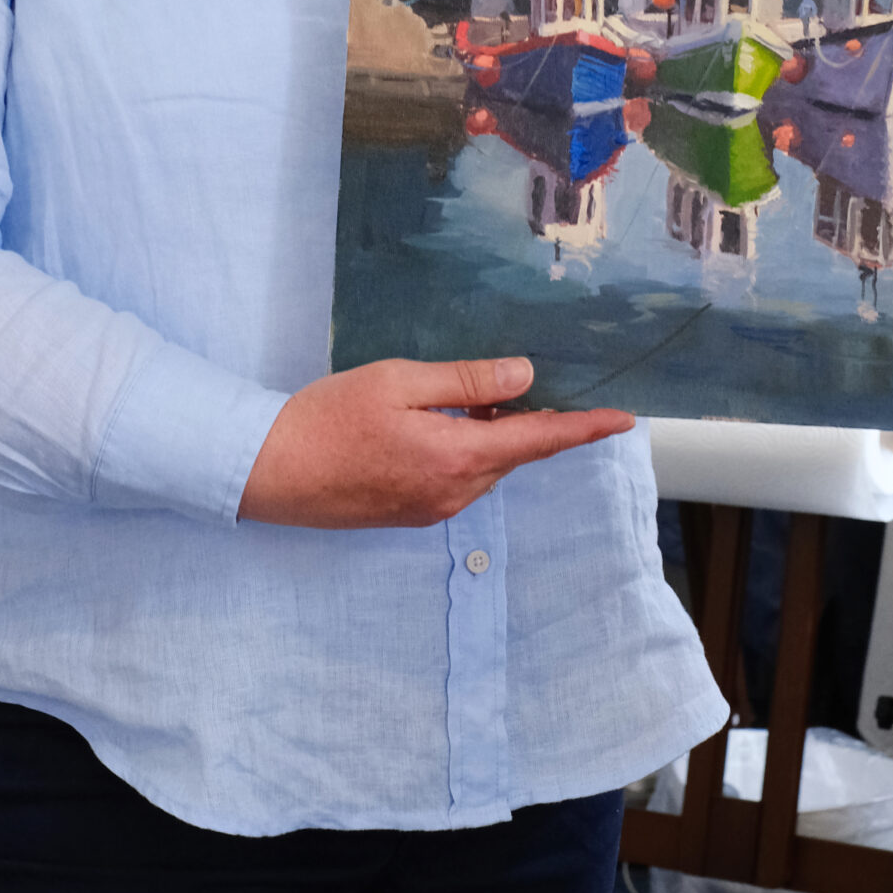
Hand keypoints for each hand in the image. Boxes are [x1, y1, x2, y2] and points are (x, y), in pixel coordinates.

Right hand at [238, 356, 632, 528]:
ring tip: (450, 396)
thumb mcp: (400, 382)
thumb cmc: (328, 418)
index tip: (624, 421)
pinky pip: (455, 479)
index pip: (539, 441)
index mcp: (459, 458)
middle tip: (500, 379)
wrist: (268, 471)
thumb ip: (466, 382)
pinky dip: (459, 450)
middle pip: (511, 454)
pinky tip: (427, 425)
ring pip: (482, 467)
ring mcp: (431, 510)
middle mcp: (454, 493)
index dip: (584, 429)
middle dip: (520, 420)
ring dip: (485, 434)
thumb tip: (524, 378)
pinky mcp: (409, 514)